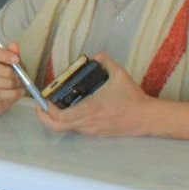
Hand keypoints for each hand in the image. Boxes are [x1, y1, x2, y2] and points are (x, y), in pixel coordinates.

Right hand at [0, 41, 22, 114]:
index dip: (3, 54)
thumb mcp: (14, 64)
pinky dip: (11, 93)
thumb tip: (14, 45)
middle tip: (18, 76)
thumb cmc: (7, 76)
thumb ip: (14, 54)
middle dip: (7, 71)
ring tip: (18, 84)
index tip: (16, 59)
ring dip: (9, 83)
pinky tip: (17, 92)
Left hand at [36, 53, 155, 136]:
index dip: (47, 111)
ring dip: (57, 119)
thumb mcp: (120, 75)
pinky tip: (71, 110)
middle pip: (58, 127)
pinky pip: (77, 130)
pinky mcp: (97, 134)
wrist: (147, 118)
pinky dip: (69, 122)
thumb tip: (96, 55)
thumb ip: (106, 62)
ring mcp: (92, 130)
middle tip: (42, 106)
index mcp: (92, 109)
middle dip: (45, 117)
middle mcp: (89, 122)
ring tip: (55, 105)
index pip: (61, 117)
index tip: (44, 100)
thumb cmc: (132, 98)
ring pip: (67, 129)